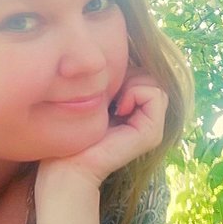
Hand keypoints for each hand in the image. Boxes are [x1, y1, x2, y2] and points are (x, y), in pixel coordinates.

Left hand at [37, 69, 167, 190]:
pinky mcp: (151, 133)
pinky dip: (136, 92)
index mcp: (132, 112)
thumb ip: (110, 83)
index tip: (102, 88)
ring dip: (133, 83)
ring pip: (155, 84)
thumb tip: (119, 57)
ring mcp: (152, 128)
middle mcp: (145, 120)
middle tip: (108, 95)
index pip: (142, 74)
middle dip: (129, 76)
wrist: (66, 166)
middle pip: (150, 76)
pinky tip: (118, 108)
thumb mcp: (92, 98)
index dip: (124, 72)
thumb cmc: (71, 133)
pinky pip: (155, 94)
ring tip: (114, 103)